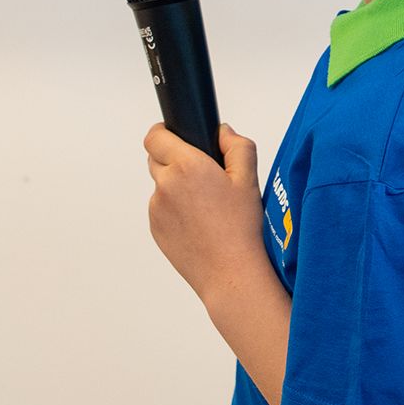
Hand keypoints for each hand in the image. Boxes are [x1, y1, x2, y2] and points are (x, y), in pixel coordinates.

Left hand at [144, 122, 264, 303]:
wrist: (230, 272)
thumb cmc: (241, 228)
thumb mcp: (249, 179)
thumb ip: (238, 146)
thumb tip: (224, 132)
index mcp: (187, 166)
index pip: (155, 136)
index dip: (163, 132)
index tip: (173, 134)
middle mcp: (166, 185)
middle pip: (156, 158)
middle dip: (173, 159)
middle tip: (200, 173)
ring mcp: (156, 209)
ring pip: (160, 185)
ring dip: (174, 186)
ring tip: (204, 204)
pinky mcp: (155, 228)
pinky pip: (161, 209)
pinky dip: (174, 209)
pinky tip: (198, 222)